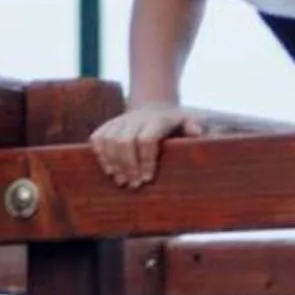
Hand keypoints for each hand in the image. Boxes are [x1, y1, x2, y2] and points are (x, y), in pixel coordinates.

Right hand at [91, 104, 205, 189]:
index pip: (146, 139)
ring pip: (108, 140)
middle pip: (124, 141)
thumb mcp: (189, 123)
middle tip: (133, 185)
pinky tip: (109, 170)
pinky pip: (97, 138)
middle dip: (127, 166)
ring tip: (121, 181)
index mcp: (157, 120)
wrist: (155, 109)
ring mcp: (120, 121)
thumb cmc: (175, 126)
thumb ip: (194, 126)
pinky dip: (100, 155)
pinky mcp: (108, 125)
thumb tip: (198, 132)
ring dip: (112, 163)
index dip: (145, 161)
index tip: (146, 179)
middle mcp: (136, 118)